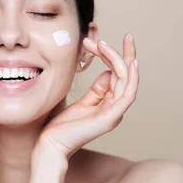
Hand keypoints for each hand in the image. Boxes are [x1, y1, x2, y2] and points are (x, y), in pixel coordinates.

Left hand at [38, 34, 139, 157]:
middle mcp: (115, 107)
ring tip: (104, 45)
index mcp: (109, 103)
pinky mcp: (110, 118)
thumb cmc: (62, 126)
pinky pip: (128, 94)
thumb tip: (108, 72)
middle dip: (119, 53)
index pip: (117, 75)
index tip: (94, 42)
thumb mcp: (82, 102)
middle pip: (126, 75)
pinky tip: (130, 63)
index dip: (110, 56)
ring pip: (127, 80)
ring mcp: (115, 113)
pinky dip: (131, 78)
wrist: (51, 145)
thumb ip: (96, 89)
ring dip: (118, 59)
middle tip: (109, 37)